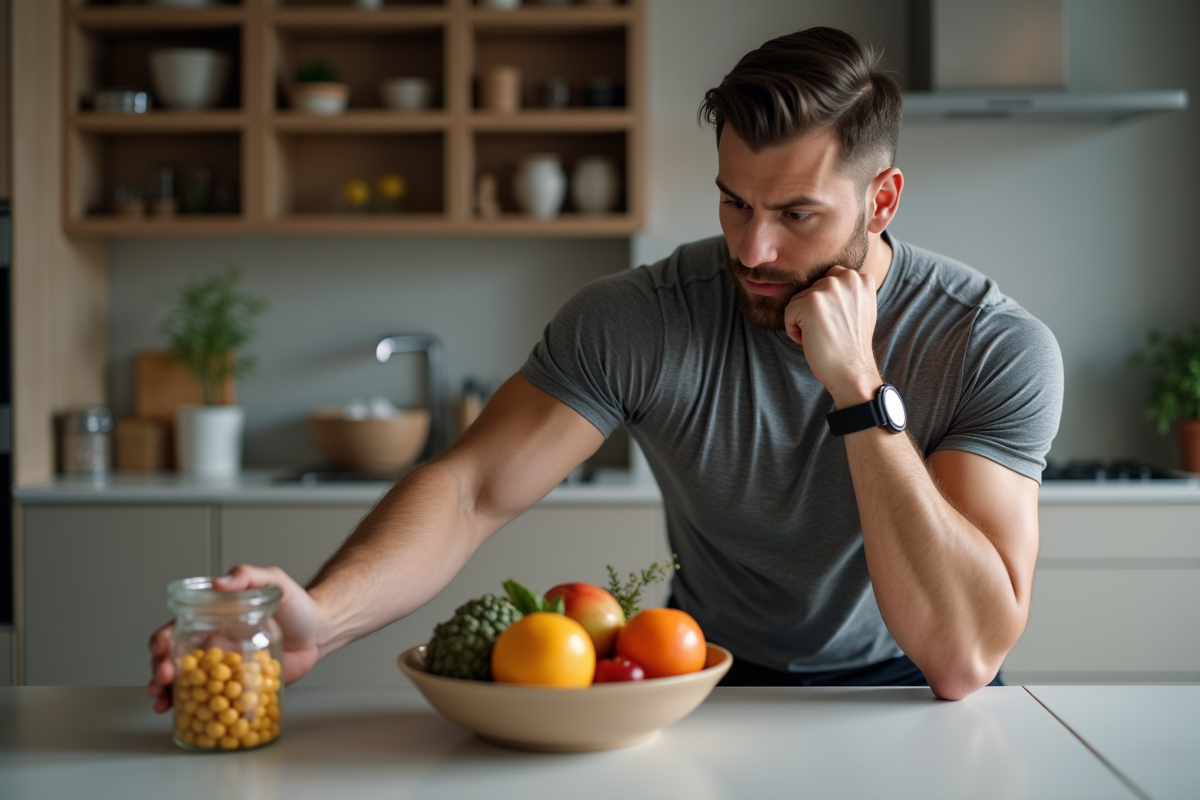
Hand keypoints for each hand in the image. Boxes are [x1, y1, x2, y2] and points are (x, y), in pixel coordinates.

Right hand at [146, 565, 321, 713]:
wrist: (320, 632)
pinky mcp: (238, 686)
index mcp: (215, 619)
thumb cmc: (298, 605)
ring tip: (162, 702)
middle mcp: (214, 644)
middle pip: (174, 658)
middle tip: (162, 679)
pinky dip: (194, 708)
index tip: (159, 647)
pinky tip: (183, 716)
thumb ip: (248, 575)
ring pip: (186, 681)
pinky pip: (212, 699)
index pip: (177, 627)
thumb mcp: (273, 581)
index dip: (161, 638)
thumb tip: (220, 581)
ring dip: (168, 692)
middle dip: (160, 669)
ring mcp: (224, 667)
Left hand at [783, 265, 881, 407]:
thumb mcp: (861, 309)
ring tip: (822, 335)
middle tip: (830, 331)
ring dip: (803, 320)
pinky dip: (794, 331)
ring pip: (798, 300)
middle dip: (814, 312)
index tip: (838, 323)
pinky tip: (812, 340)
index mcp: (862, 278)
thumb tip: (824, 283)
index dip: (827, 305)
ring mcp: (829, 288)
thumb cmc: (851, 345)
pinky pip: (788, 313)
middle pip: (811, 289)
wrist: (852, 371)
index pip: (828, 279)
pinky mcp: (810, 302)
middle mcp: (848, 278)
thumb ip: (847, 291)